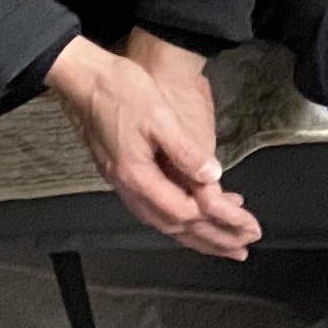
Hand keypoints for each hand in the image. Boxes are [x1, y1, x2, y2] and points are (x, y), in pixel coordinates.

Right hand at [45, 33, 262, 259]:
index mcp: (137, 174)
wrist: (84, 78)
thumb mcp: (159, 116)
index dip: (216, 220)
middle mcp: (128, 185)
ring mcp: (123, 182)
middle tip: (242, 249)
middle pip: (174, 225)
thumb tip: (211, 176)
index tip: (243, 223)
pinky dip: (180, 216)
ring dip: (196, 234)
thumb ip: (186, 150)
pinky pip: (155, 207)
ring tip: (224, 244)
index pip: (182, 211)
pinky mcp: (123, 173)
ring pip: (164, 220)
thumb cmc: (118, 90)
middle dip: (211, 240)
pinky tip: (193, 215)